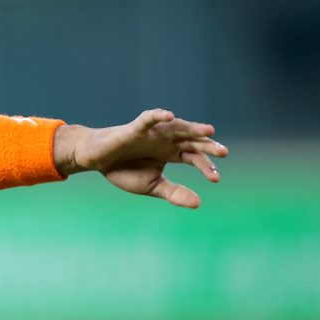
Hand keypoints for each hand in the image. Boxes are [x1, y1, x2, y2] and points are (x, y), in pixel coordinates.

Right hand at [54, 109, 227, 208]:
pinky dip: (158, 116)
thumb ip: (174, 192)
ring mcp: (152, 133)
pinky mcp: (135, 129)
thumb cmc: (123, 170)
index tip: (216, 179)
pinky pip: (148, 119)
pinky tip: (169, 115)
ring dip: (192, 128)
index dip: (206, 167)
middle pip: (192, 140)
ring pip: (177, 127)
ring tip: (208, 131)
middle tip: (224, 152)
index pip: (195, 157)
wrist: (96, 160)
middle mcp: (166, 141)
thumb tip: (199, 203)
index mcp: (171, 154)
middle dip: (208, 145)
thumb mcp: (152, 186)